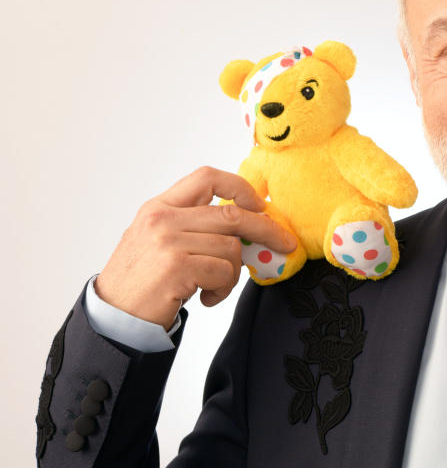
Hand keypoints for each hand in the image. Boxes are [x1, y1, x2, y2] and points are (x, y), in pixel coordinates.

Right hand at [95, 166, 296, 329]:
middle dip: (266, 229)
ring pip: (231, 247)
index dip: (241, 187)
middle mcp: (162, 218)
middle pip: (232, 214)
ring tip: (215, 286)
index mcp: (159, 207)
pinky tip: (206, 298)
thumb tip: (250, 223)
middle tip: (284, 243)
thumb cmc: (142, 281)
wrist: (113, 317)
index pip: (207, 177)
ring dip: (233, 273)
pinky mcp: (177, 267)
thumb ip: (195, 226)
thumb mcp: (160, 241)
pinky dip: (223, 288)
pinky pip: (224, 272)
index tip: (259, 205)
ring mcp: (168, 241)